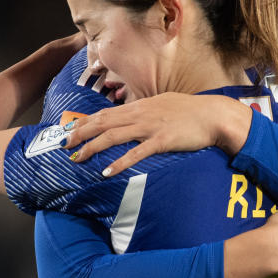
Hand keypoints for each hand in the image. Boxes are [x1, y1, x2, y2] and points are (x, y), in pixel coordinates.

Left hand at [63, 93, 251, 174]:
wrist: (213, 115)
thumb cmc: (191, 112)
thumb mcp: (164, 105)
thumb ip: (146, 111)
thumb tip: (131, 117)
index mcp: (140, 106)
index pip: (105, 112)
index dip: (85, 122)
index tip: (70, 130)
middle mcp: (141, 114)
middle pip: (103, 122)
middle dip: (81, 134)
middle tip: (64, 146)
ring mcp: (150, 127)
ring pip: (113, 136)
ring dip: (93, 147)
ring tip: (78, 158)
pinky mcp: (162, 141)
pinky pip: (136, 153)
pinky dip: (119, 162)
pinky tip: (107, 172)